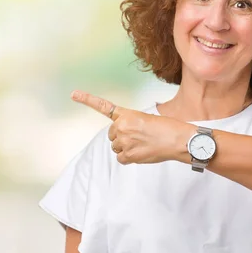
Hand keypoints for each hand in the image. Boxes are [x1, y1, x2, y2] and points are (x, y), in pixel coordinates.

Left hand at [71, 90, 193, 164]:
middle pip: (112, 135)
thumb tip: (125, 141)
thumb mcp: (148, 119)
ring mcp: (124, 142)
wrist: (178, 140)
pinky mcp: (129, 155)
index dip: (87, 99)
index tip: (73, 94)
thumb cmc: (168, 128)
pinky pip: (121, 158)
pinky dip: (129, 158)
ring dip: (126, 148)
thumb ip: (132, 126)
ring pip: (116, 147)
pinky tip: (142, 153)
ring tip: (144, 145)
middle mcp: (122, 127)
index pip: (103, 106)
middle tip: (140, 137)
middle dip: (122, 137)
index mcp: (127, 115)